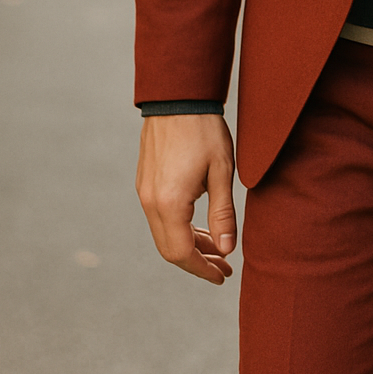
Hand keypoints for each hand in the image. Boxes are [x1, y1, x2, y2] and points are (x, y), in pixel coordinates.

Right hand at [136, 114, 236, 284]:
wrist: (178, 97)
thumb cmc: (204, 130)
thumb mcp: (221, 171)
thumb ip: (223, 214)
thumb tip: (228, 250)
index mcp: (170, 203)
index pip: (182, 253)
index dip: (203, 269)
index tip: (223, 276)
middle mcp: (151, 202)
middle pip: (170, 249)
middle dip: (197, 261)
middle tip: (224, 266)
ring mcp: (145, 192)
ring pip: (164, 234)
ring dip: (189, 245)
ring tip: (217, 248)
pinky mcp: (145, 182)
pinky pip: (160, 217)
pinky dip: (179, 228)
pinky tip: (199, 225)